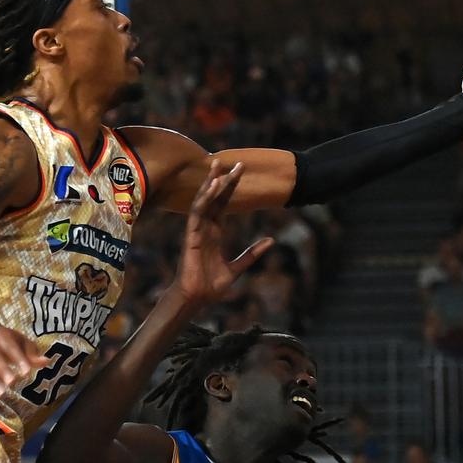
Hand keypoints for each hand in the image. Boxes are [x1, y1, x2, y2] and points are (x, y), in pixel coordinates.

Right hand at [0, 326, 48, 397]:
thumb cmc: (9, 343)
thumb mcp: (22, 342)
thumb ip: (32, 353)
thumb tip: (46, 361)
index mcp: (1, 335)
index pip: (9, 346)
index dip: (18, 358)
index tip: (26, 372)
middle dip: (2, 369)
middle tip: (11, 382)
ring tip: (1, 392)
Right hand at [172, 161, 273, 304]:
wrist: (197, 299)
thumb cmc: (211, 286)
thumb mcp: (237, 267)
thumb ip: (252, 253)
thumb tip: (271, 241)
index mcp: (215, 232)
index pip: (223, 204)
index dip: (231, 188)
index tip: (240, 172)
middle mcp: (206, 227)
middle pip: (215, 198)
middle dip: (224, 180)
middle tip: (237, 163)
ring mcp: (197, 230)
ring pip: (204, 201)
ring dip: (211, 184)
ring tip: (219, 167)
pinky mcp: (191, 236)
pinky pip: (197, 213)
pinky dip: (204, 199)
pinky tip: (211, 187)